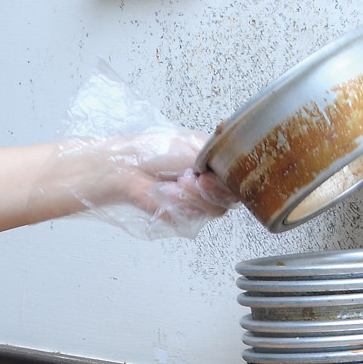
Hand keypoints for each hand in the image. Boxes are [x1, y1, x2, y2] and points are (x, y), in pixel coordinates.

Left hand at [51, 64, 234, 239]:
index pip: (237, 180)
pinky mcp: (180, 219)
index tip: (212, 172)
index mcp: (213, 166)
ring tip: (176, 183)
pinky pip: (193, 218)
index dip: (230, 179)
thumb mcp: (194, 145)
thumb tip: (236, 172)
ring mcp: (194, 204)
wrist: (125, 168)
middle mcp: (206, 187)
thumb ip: (220, 159)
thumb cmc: (151, 151)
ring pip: (214, 210)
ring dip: (194, 197)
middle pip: (229, 199)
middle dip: (211, 189)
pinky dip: (180, 204)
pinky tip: (167, 193)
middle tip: (192, 178)